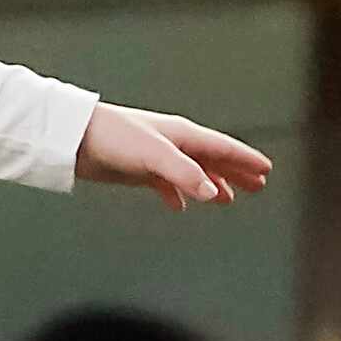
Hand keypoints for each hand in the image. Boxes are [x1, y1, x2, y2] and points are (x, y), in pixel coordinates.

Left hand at [75, 103, 273, 209]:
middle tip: (257, 185)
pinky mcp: (137, 170)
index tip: (265, 170)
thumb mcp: (155, 155)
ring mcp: (156, 157)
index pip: (223, 147)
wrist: (75, 139)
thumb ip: (185, 174)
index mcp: (182, 135)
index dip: (245, 159)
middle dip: (236, 172)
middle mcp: (173, 144)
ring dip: (211, 184)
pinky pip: (165, 184)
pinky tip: (179, 206)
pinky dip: (176, 194)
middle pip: (213, 159)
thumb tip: (213, 193)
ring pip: (192, 172)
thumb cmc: (113, 137)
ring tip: (226, 199)